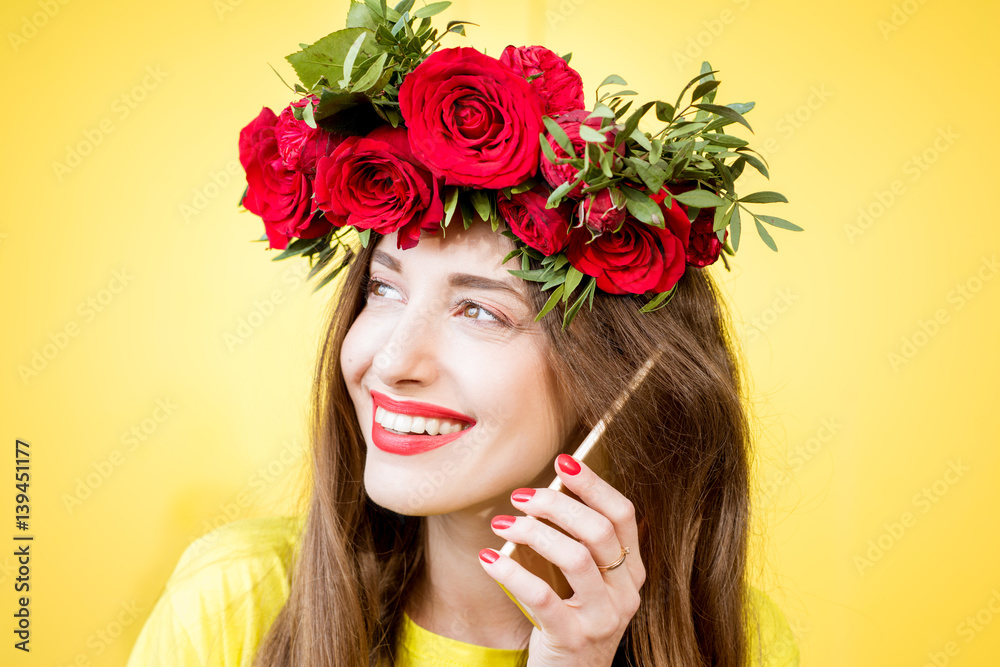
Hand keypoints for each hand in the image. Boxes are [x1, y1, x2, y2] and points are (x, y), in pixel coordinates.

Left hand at [478, 453, 644, 666]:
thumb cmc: (571, 622)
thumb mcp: (588, 585)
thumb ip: (581, 545)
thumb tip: (549, 493)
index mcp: (631, 572)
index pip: (623, 515)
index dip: (594, 484)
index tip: (563, 460)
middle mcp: (625, 593)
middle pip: (598, 531)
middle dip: (557, 504)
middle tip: (521, 496)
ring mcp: (603, 618)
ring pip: (575, 558)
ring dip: (534, 532)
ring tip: (504, 524)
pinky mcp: (573, 638)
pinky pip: (542, 596)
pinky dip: (511, 571)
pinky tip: (489, 557)